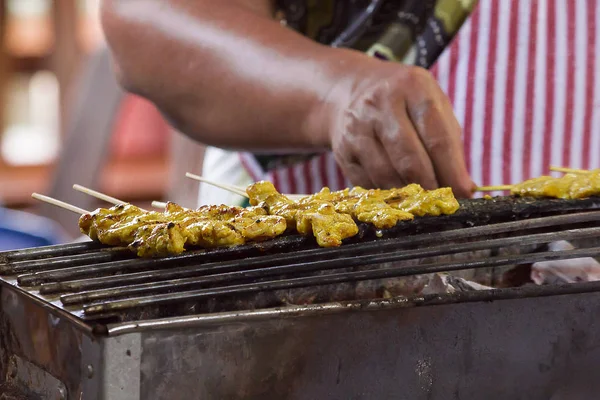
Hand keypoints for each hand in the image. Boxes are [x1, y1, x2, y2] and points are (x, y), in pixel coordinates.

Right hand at [328, 63, 473, 197]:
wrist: (350, 92)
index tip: (464, 193)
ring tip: (421, 199)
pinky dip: (386, 194)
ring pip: (387, 176)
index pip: (437, 137)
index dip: (452, 171)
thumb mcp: (431, 104)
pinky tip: (397, 191)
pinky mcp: (343, 151)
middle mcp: (380, 104)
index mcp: (412, 87)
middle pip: (410, 160)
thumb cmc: (404, 102)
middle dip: (430, 187)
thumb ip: (448, 141)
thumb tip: (463, 188)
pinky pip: (368, 183)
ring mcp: (357, 128)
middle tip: (442, 202)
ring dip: (408, 195)